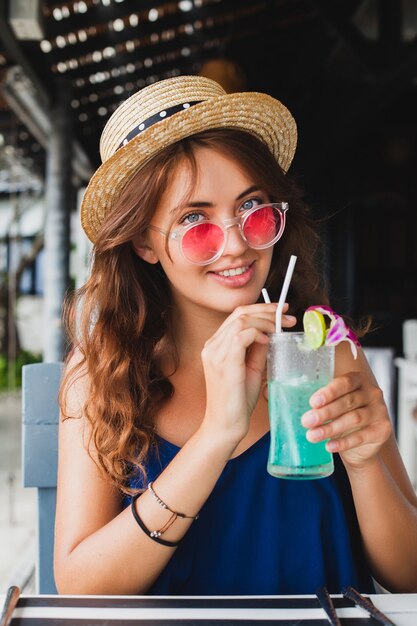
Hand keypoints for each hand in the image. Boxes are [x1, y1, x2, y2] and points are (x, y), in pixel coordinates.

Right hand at [201, 303, 295, 445]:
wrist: (225, 426)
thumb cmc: (237, 401)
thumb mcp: (251, 369)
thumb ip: (257, 350)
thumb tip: (271, 333)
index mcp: (215, 346)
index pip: (237, 316)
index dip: (260, 309)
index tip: (281, 312)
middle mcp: (211, 346)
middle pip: (239, 313)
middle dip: (267, 310)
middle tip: (288, 316)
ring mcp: (214, 353)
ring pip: (241, 320)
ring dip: (265, 321)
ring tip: (281, 328)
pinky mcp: (223, 363)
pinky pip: (241, 336)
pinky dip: (257, 334)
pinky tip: (268, 341)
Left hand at [301, 370, 391, 469]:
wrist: (361, 444)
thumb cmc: (342, 416)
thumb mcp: (333, 405)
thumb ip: (319, 401)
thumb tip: (285, 401)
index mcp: (359, 380)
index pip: (344, 382)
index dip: (329, 392)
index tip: (313, 402)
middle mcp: (372, 393)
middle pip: (347, 401)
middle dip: (325, 412)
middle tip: (306, 421)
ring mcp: (380, 412)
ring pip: (353, 419)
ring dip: (330, 428)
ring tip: (312, 436)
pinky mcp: (382, 430)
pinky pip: (361, 437)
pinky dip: (343, 443)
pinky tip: (329, 446)